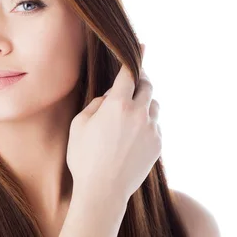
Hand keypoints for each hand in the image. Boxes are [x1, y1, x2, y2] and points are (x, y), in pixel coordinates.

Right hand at [66, 43, 160, 202]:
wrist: (103, 192)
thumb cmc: (84, 158)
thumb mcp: (78, 125)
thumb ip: (95, 105)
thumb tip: (108, 99)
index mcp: (117, 105)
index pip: (129, 73)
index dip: (135, 57)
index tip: (141, 45)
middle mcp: (138, 113)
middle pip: (147, 85)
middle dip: (141, 80)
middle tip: (133, 83)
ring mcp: (151, 129)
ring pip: (153, 106)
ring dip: (143, 105)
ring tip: (128, 119)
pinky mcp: (158, 144)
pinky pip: (155, 125)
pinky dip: (146, 125)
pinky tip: (132, 139)